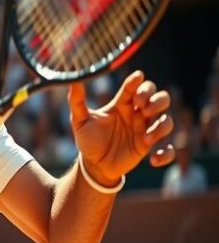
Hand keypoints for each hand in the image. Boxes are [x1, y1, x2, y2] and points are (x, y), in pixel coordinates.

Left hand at [68, 70, 174, 186]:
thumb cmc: (88, 139)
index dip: (138, 82)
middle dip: (156, 100)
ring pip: (167, 120)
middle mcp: (136, 115)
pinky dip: (166, 152)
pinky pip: (168, 148)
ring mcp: (145, 130)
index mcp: (121, 105)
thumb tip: (73, 80)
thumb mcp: (79, 120)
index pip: (135, 88)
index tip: (137, 78)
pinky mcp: (148, 147)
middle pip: (160, 98)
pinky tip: (153, 159)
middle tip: (143, 108)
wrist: (93, 164)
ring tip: (147, 138)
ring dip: (161, 126)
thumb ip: (77, 101)